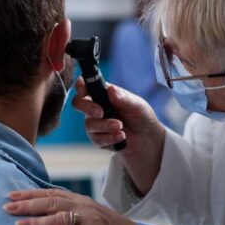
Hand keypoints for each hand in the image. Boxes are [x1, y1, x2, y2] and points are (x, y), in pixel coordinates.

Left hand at [4, 188, 157, 224]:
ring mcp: (91, 221)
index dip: (30, 194)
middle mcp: (85, 207)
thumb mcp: (91, 219)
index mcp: (82, 201)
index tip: (11, 194)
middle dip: (28, 204)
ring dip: (37, 221)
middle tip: (7, 206)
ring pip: (59, 218)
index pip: (52, 193)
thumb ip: (72, 215)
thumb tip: (47, 215)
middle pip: (52, 201)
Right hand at [72, 78, 165, 193]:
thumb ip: (123, 97)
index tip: (84, 91)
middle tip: (101, 113)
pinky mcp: (98, 138)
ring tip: (121, 127)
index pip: (86, 85)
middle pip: (78, 103)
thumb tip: (111, 90)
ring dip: (105, 126)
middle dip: (88, 108)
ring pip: (89, 124)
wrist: (147, 137)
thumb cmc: (141, 116)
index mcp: (103, 93)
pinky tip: (121, 136)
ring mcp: (95, 123)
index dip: (81, 86)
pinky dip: (110, 138)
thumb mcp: (136, 104)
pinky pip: (96, 139)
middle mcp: (96, 107)